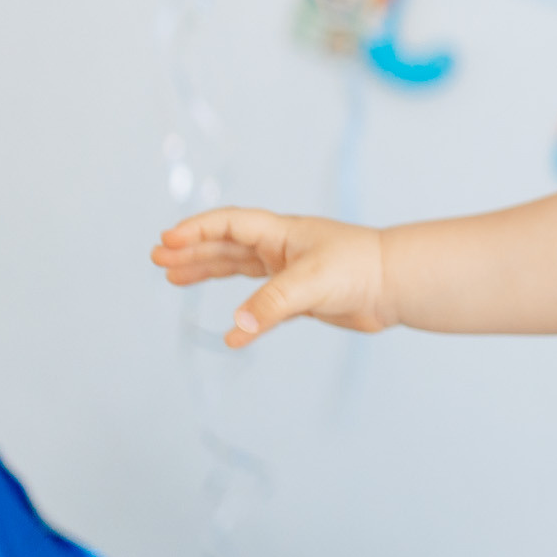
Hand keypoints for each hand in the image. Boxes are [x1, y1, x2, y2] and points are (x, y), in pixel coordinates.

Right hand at [152, 209, 392, 347]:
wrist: (399, 285)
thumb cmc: (361, 268)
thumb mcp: (311, 282)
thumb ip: (272, 304)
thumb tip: (236, 332)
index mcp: (282, 233)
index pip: (229, 224)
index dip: (197, 231)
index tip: (167, 242)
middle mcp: (283, 249)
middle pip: (226, 246)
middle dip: (192, 251)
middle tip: (157, 259)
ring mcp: (291, 273)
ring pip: (239, 270)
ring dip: (207, 272)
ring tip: (173, 278)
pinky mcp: (302, 299)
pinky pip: (261, 306)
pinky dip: (243, 315)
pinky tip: (229, 330)